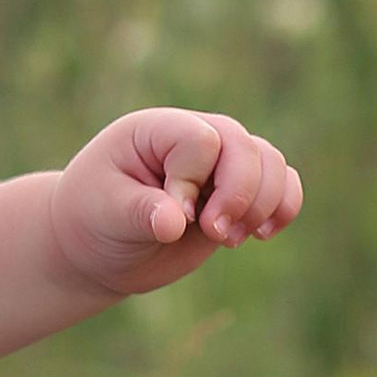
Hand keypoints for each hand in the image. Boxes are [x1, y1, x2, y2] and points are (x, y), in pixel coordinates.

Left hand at [48, 108, 303, 298]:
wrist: (98, 246)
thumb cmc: (92, 219)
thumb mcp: (105, 213)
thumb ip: (141, 212)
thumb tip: (175, 221)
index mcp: (156, 130)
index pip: (201, 139)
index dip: (195, 180)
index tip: (173, 214)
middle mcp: (194, 138)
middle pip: (246, 148)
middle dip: (240, 196)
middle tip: (215, 235)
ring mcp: (220, 164)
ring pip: (271, 163)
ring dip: (264, 205)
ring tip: (229, 239)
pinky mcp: (237, 192)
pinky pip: (283, 184)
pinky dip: (284, 207)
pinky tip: (263, 233)